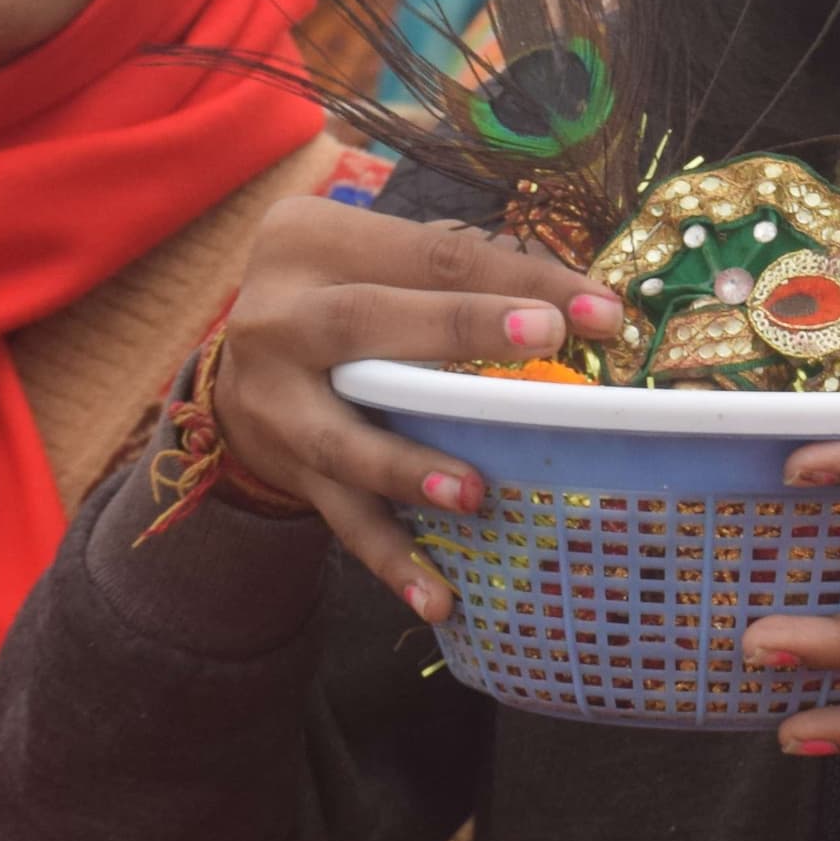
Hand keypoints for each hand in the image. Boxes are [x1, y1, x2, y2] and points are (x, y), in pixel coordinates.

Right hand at [214, 195, 624, 618]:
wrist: (239, 366)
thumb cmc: (349, 296)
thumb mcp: (382, 260)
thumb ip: (468, 272)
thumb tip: (590, 306)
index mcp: (314, 242)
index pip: (429, 255)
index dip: (517, 277)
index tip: (601, 309)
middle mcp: (278, 316)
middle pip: (363, 322)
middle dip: (457, 329)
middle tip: (545, 341)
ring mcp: (271, 400)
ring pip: (338, 436)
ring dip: (406, 469)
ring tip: (474, 495)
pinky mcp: (283, 468)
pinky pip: (340, 517)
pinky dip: (389, 560)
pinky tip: (436, 598)